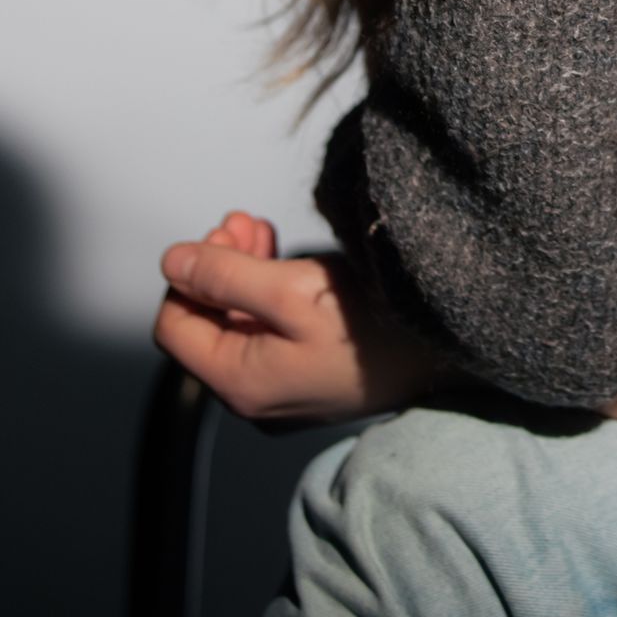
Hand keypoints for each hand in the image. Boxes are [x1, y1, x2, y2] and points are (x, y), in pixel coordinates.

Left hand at [153, 209, 449, 425]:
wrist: (444, 350)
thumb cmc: (372, 324)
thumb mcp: (290, 290)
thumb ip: (224, 276)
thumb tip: (172, 263)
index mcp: (240, 381)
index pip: (174, 326)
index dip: (188, 274)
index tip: (221, 234)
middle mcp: (255, 394)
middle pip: (207, 323)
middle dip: (217, 266)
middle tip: (244, 221)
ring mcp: (284, 388)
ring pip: (240, 322)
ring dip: (242, 273)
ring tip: (260, 230)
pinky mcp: (311, 375)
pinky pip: (270, 332)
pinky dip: (269, 293)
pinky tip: (285, 260)